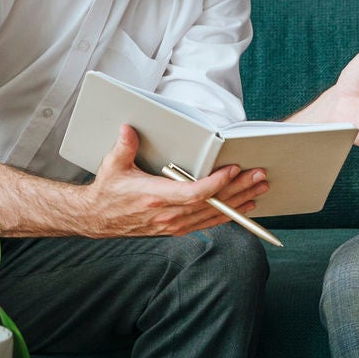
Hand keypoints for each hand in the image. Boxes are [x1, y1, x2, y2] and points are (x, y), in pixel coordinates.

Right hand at [80, 126, 266, 238]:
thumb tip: (129, 129)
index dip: (216, 184)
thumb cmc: (108, 191)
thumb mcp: (112, 166)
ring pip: (213, 215)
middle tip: (260, 176)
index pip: (194, 193)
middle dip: (238, 189)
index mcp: (155, 197)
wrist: (98, 218)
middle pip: (211, 204)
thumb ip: (124, 146)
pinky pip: (207, 223)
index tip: (234, 170)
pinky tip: (243, 207)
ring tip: (259, 189)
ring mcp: (173, 224)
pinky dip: (227, 215)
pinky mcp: (176, 228)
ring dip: (238, 201)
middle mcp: (168, 214)